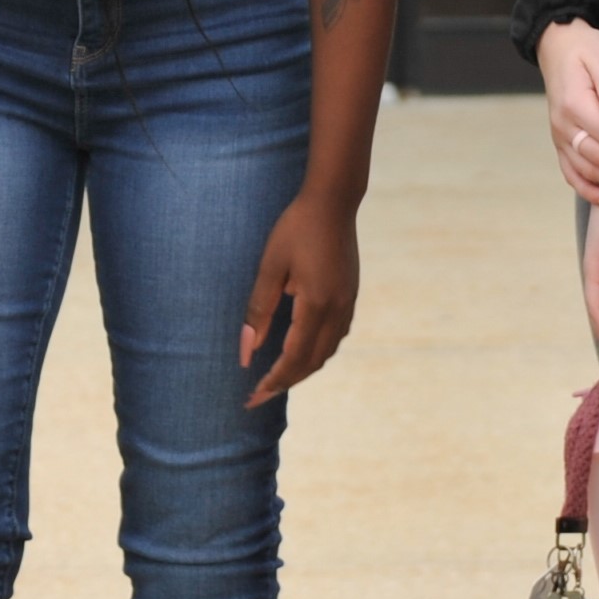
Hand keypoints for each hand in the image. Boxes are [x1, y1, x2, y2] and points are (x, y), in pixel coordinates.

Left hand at [240, 192, 361, 407]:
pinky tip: (300, 351)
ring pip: (326, 353)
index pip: (293, 359)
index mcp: (316, 305)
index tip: (251, 397)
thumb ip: (259, 311)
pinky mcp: (351, 296)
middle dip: (284, 383)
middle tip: (258, 397)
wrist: (334, 201)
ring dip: (301, 370)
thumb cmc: (296, 228)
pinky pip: (335, 338)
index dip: (272, 382)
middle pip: (312, 363)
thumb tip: (247, 353)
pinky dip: (316, 353)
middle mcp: (337, 311)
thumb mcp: (271, 267)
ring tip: (276, 379)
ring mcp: (348, 304)